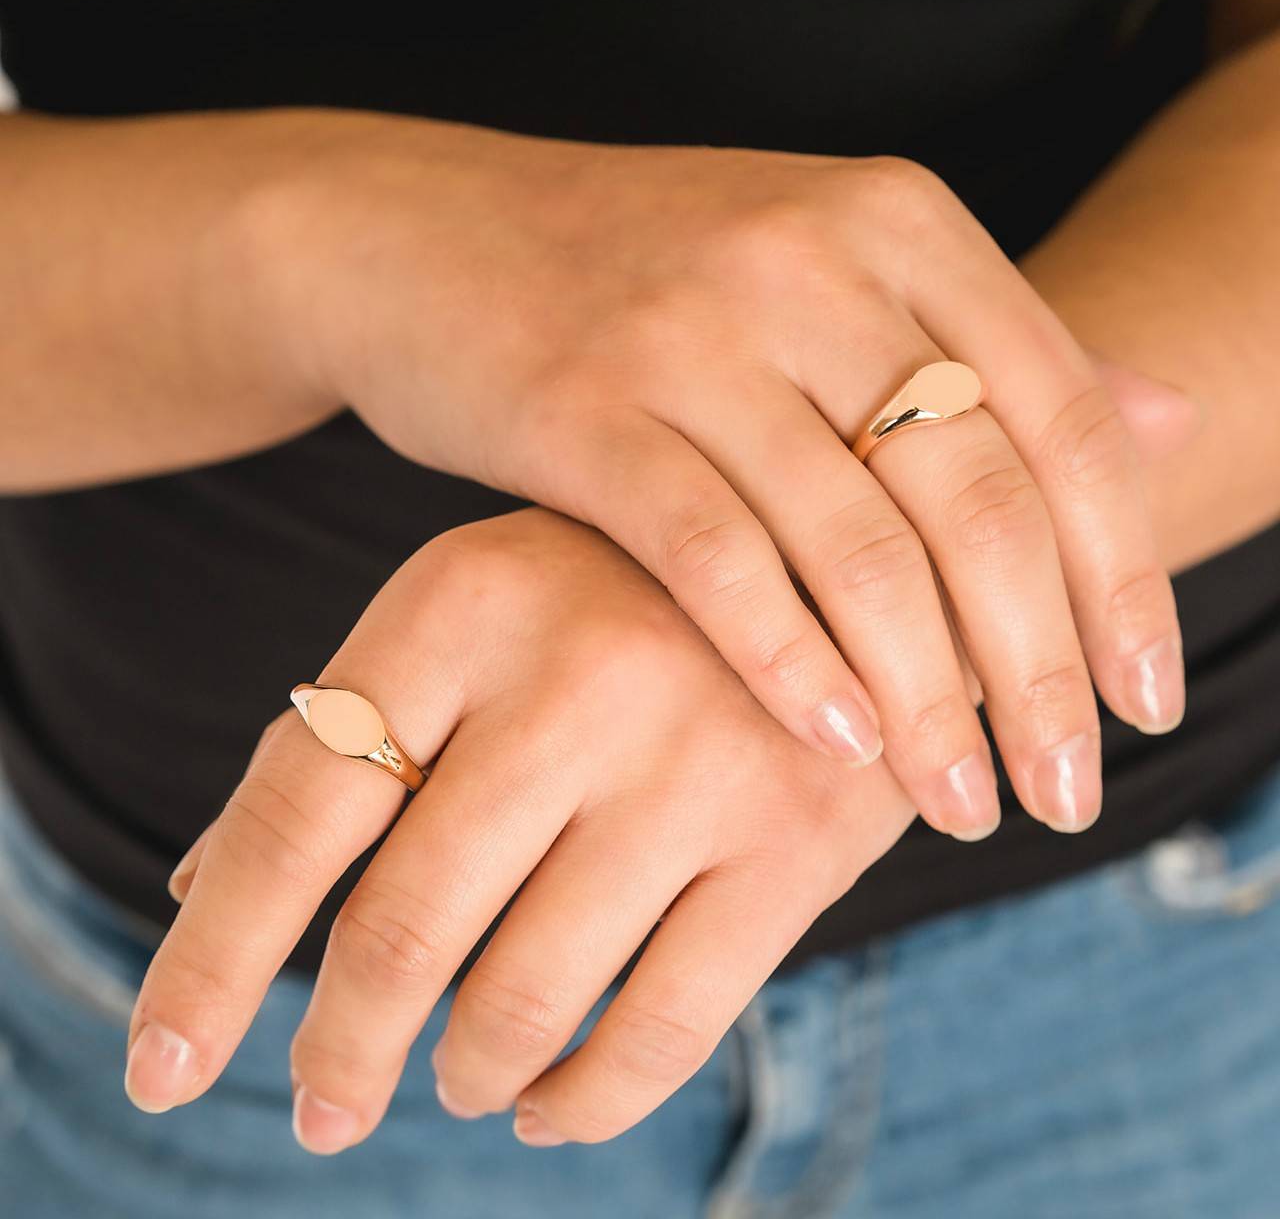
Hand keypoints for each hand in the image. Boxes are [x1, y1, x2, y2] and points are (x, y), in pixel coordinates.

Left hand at [131, 509, 916, 1148]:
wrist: (829, 558)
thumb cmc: (613, 594)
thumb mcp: (474, 615)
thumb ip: (353, 737)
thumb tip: (198, 891)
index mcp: (465, 599)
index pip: (303, 805)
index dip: (212, 957)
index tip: (161, 1067)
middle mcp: (577, 673)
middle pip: (406, 925)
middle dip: (341, 1049)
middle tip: (323, 1106)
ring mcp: (697, 760)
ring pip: (529, 995)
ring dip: (467, 1069)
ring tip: (455, 1078)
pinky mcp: (798, 841)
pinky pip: (666, 1029)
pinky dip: (586, 1098)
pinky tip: (549, 1101)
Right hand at [248, 125, 1184, 835]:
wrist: (430, 238)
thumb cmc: (645, 281)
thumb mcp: (828, 278)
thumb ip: (985, 353)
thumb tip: (1172, 417)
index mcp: (893, 220)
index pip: (1062, 413)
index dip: (1118, 572)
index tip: (1142, 701)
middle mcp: (806, 260)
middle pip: (974, 492)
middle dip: (1036, 666)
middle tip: (1061, 789)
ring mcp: (687, 331)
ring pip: (853, 542)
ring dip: (923, 696)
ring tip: (960, 800)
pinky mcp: (578, 407)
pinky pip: (712, 556)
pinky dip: (786, 661)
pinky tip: (833, 747)